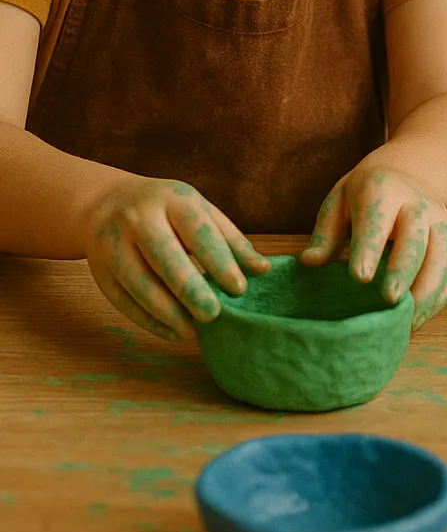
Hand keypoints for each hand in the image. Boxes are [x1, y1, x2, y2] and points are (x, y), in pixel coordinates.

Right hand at [83, 177, 270, 342]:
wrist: (106, 203)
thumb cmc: (167, 210)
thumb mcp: (200, 211)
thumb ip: (231, 240)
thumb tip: (263, 270)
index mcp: (171, 198)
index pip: (197, 230)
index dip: (219, 261)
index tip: (239, 288)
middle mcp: (138, 218)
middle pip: (164, 258)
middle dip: (190, 290)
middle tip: (214, 315)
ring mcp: (113, 244)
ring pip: (139, 284)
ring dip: (168, 313)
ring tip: (193, 331)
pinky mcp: (99, 271)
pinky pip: (123, 301)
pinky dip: (149, 321)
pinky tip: (173, 332)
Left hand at [300, 164, 446, 329]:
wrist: (409, 176)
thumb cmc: (366, 196)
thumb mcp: (340, 202)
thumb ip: (326, 234)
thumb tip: (309, 262)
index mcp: (383, 189)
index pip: (378, 218)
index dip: (370, 247)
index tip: (359, 277)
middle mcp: (418, 204)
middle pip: (416, 238)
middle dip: (404, 270)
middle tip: (390, 299)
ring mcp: (440, 222)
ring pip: (443, 256)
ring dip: (428, 290)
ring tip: (405, 320)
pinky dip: (441, 296)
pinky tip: (420, 316)